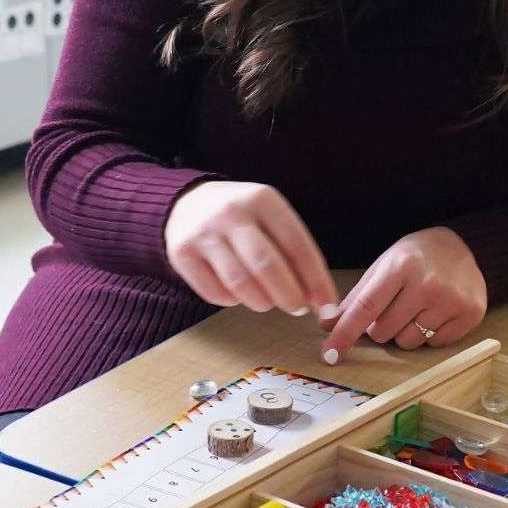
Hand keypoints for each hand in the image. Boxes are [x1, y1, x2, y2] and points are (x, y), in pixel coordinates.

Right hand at [164, 180, 338, 315]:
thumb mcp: (269, 217)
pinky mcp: (181, 253)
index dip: (316, 280)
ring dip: (261, 302)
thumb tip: (318, 298)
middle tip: (297, 308)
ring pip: (240, 283)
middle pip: (267, 266)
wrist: (186, 203)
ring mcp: (203, 232)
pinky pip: (214, 293)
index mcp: (262, 199)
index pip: (297, 245)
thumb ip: (292, 250)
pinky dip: (232, 301)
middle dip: (289, 296)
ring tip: (267, 302)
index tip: (327, 305)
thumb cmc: (242, 217)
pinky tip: (238, 294)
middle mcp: (231, 212)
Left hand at [320, 227, 486, 361]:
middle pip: (384, 331)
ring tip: (416, 308)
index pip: (365, 308)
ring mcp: (452, 300)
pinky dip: (429, 334)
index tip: (329, 355)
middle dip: (380, 326)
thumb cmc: (413, 258)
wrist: (460, 247)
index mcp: (401, 266)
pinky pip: (434, 344)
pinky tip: (436, 312)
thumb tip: (327, 324)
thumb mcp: (382, 268)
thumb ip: (355, 298)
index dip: (344, 333)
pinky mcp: (470, 314)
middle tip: (394, 305)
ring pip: (408, 342)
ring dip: (404, 332)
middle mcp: (428, 284)